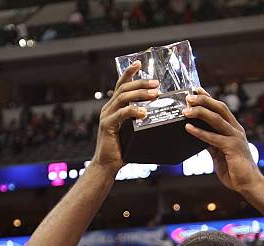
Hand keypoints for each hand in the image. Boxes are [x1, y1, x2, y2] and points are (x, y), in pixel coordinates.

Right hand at [91, 61, 158, 176]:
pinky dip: (134, 111)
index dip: (129, 73)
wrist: (107, 165)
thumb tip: (156, 116)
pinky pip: (121, 114)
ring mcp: (107, 116)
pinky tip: (144, 112)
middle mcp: (108, 108)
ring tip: (154, 95)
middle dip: (141, 83)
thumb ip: (139, 122)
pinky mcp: (107, 126)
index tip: (139, 62)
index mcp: (114, 107)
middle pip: (124, 88)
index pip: (121, 85)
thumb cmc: (122, 150)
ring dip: (140, 94)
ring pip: (123, 98)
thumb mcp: (133, 132)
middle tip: (156, 84)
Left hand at [183, 88, 261, 193]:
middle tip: (188, 97)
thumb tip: (199, 136)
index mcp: (234, 130)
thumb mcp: (220, 154)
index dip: (208, 98)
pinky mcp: (232, 148)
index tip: (196, 90)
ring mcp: (235, 138)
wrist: (249, 185)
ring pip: (217, 119)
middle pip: (219, 108)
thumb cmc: (235, 171)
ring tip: (186, 111)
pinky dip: (200, 132)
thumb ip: (211, 144)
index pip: (220, 109)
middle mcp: (236, 130)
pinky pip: (213, 138)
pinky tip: (189, 129)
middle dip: (203, 100)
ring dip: (200, 113)